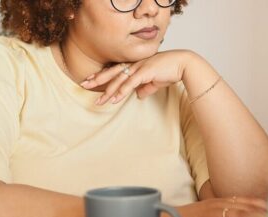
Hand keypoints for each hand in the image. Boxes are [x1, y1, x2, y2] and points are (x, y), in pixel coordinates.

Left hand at [80, 50, 195, 104]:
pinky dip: (121, 91)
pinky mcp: (145, 72)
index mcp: (135, 65)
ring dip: (108, 91)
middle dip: (97, 79)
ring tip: (98, 101)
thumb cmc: (170, 71)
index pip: (115, 69)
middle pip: (112, 72)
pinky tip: (114, 99)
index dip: (102, 74)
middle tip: (83, 84)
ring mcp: (139, 67)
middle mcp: (134, 64)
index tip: (90, 79)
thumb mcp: (155, 82)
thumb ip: (145, 88)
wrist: (183, 64)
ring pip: (119, 80)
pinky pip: (130, 83)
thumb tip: (138, 96)